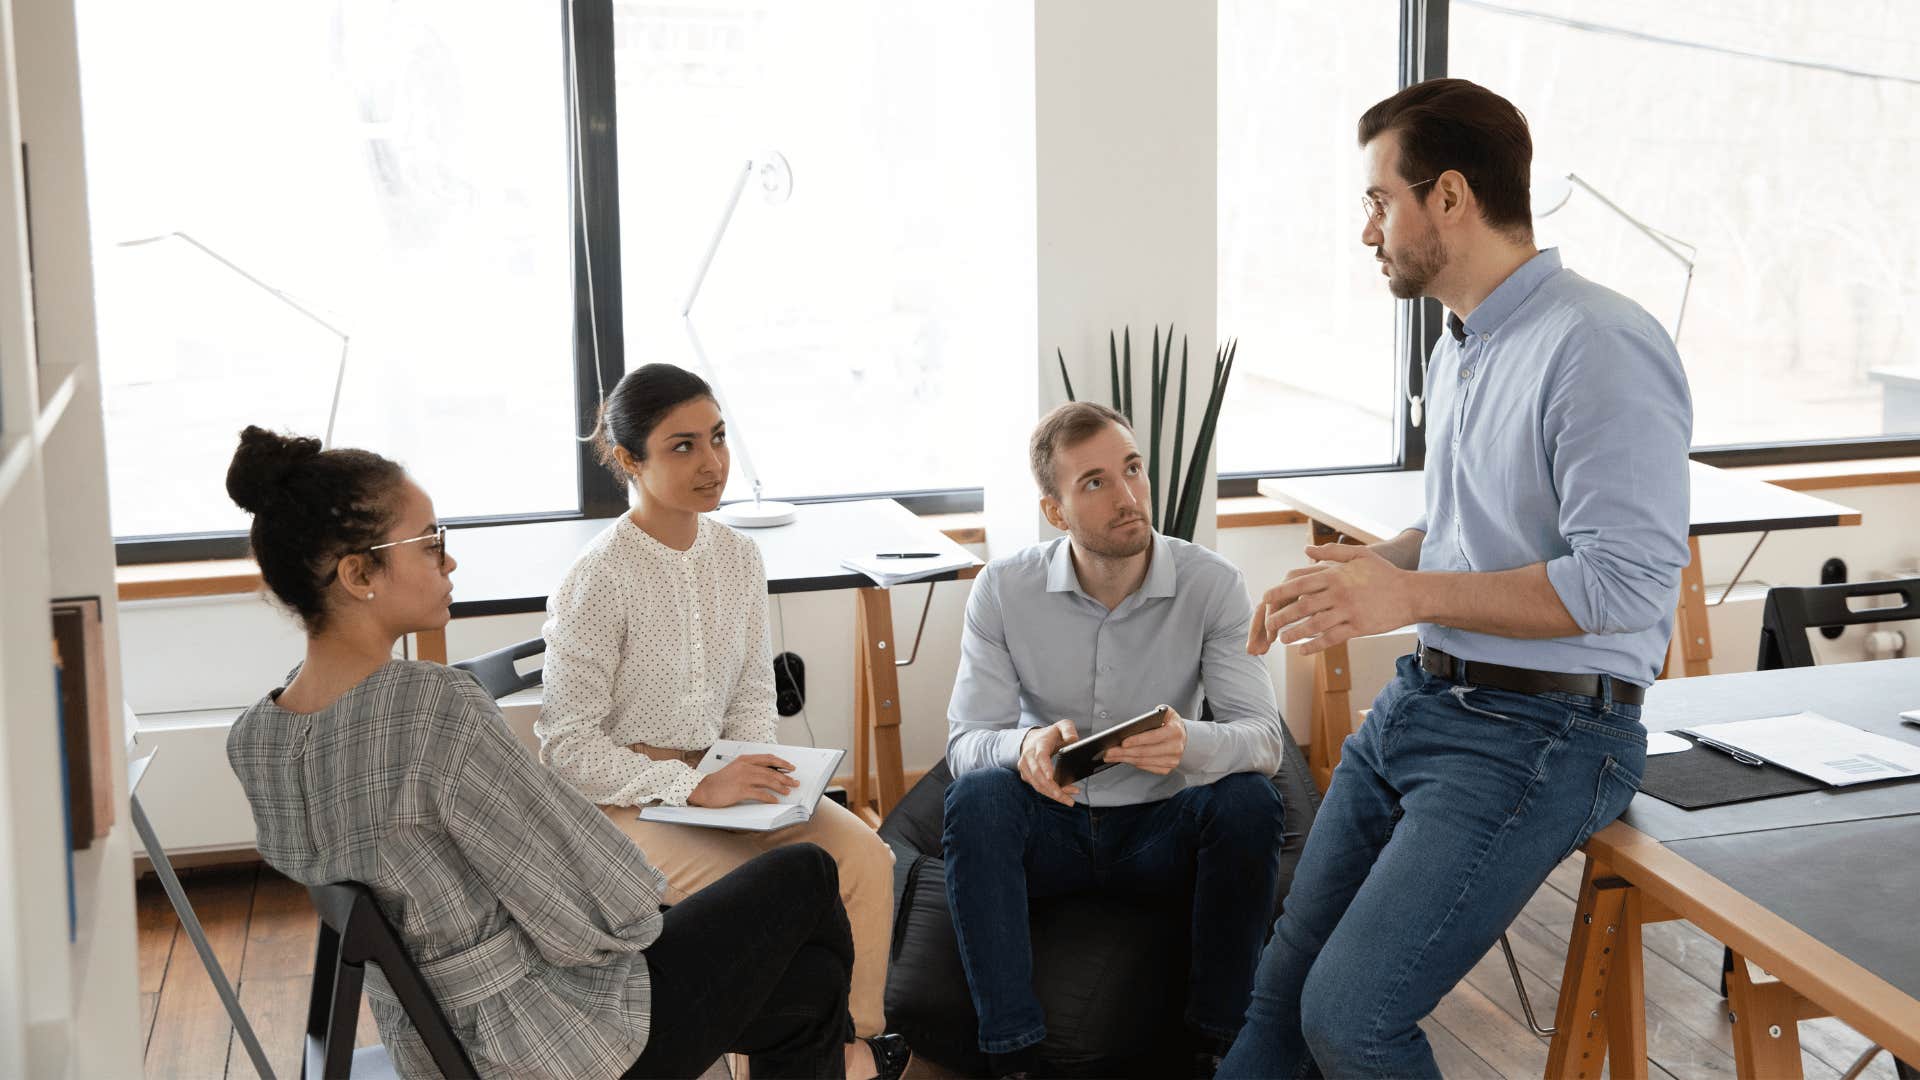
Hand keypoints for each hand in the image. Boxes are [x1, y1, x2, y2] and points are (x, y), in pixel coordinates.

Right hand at [688, 754, 798, 807]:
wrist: (704, 789)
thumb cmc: (720, 781)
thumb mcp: (736, 768)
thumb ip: (750, 768)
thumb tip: (769, 774)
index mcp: (745, 760)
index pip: (768, 758)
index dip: (782, 762)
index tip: (791, 767)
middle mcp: (745, 767)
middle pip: (771, 770)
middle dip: (785, 777)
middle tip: (795, 782)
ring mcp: (743, 778)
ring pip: (768, 781)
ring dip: (780, 786)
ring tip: (788, 791)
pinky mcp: (740, 790)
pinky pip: (760, 793)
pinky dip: (770, 797)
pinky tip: (775, 800)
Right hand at [1018, 719, 1081, 805]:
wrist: (1032, 739)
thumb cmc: (1050, 734)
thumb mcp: (1062, 726)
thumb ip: (1068, 730)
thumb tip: (1074, 739)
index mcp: (1039, 744)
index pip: (1041, 756)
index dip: (1046, 768)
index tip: (1052, 778)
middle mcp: (1028, 756)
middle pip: (1039, 775)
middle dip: (1053, 789)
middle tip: (1069, 799)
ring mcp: (1025, 767)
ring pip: (1037, 785)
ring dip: (1053, 794)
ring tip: (1069, 800)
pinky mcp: (1025, 775)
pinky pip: (1037, 787)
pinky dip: (1049, 793)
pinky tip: (1062, 794)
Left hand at [1101, 709, 1185, 774]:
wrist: (1184, 737)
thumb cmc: (1170, 723)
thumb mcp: (1167, 712)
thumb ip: (1155, 713)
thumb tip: (1136, 723)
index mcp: (1175, 731)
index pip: (1153, 737)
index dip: (1137, 740)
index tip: (1122, 742)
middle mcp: (1175, 748)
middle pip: (1145, 752)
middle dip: (1124, 752)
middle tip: (1108, 751)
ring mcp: (1172, 761)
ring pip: (1143, 761)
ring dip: (1125, 759)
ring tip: (1111, 756)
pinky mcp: (1167, 769)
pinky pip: (1146, 767)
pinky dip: (1132, 763)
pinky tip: (1122, 759)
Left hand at [1247, 542, 1417, 656]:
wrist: (1411, 594)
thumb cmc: (1384, 574)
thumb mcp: (1360, 555)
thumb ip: (1331, 553)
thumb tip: (1306, 551)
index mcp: (1336, 575)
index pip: (1299, 583)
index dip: (1279, 592)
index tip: (1265, 598)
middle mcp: (1339, 593)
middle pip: (1302, 606)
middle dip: (1281, 616)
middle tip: (1267, 624)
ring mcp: (1348, 611)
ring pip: (1314, 625)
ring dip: (1294, 633)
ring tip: (1281, 639)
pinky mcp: (1358, 628)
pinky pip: (1331, 638)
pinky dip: (1314, 645)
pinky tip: (1302, 650)